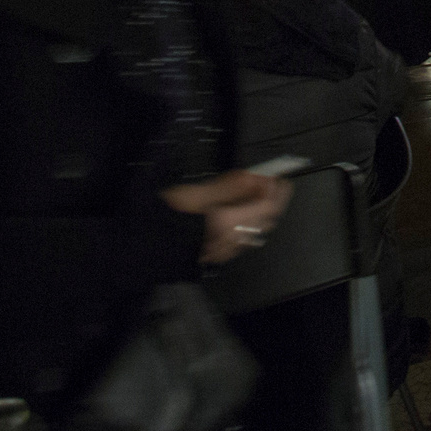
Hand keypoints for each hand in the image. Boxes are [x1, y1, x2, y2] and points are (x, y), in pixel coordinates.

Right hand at [162, 171, 293, 264]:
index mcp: (228, 223)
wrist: (152, 241)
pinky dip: (251, 223)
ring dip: (263, 212)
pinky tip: (245, 214)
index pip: (267, 207)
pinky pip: (245, 238)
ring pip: (258, 230)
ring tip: (259, 195)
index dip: (276, 191)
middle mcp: (232, 240)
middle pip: (267, 220)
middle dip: (274, 201)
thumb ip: (231, 186)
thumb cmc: (169, 217)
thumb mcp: (201, 193)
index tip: (278, 178)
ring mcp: (228, 249)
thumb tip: (254, 177)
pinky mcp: (221, 254)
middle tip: (274, 185)